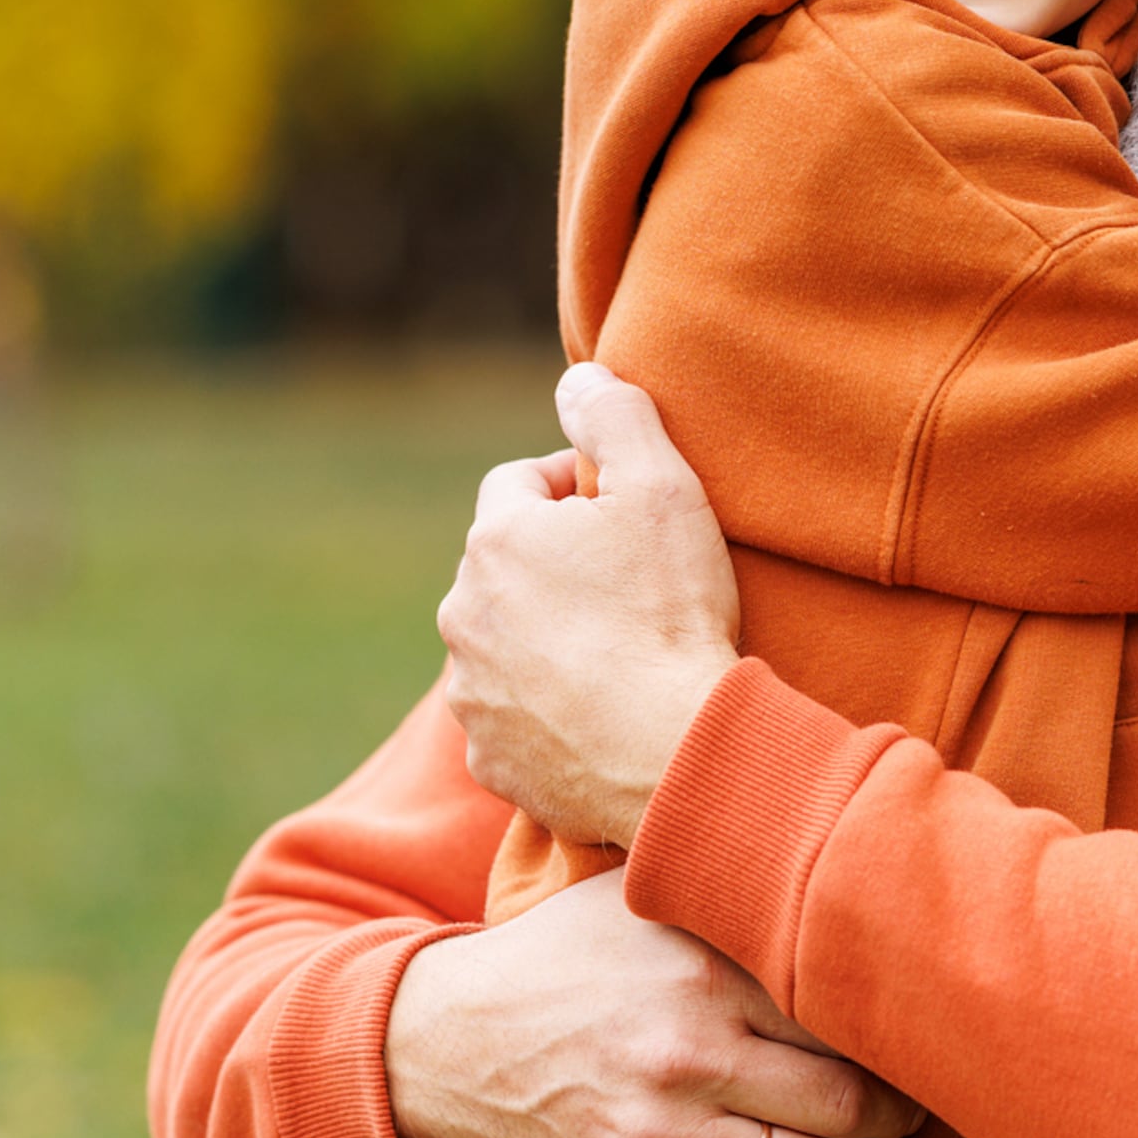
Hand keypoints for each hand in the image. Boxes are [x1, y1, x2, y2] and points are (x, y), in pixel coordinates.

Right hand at [388, 869, 923, 1137]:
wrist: (441, 1045)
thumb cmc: (555, 963)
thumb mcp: (634, 904)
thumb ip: (722, 896)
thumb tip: (827, 864)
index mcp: (699, 974)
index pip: (838, 1013)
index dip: (896, 1035)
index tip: (919, 1039)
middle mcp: (685, 1056)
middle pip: (843, 1104)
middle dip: (898, 1118)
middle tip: (916, 1112)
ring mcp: (654, 1137)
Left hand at [440, 364, 744, 847]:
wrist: (674, 755)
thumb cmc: (670, 616)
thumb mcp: (662, 487)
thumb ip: (615, 415)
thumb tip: (577, 378)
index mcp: (496, 542)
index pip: (518, 483)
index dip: (574, 485)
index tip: (624, 509)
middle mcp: (463, 615)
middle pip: (505, 566)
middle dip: (556, 564)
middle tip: (628, 582)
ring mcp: (472, 694)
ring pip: (503, 643)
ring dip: (545, 639)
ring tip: (618, 654)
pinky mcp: (491, 760)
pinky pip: (512, 719)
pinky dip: (547, 711)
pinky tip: (602, 716)